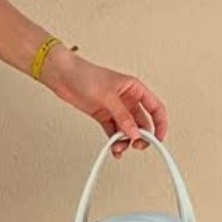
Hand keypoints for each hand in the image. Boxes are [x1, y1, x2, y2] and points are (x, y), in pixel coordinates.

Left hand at [38, 47, 168, 157]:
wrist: (60, 74)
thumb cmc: (82, 73)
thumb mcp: (107, 94)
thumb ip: (122, 115)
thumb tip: (134, 132)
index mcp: (133, 88)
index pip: (155, 108)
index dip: (160, 124)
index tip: (158, 139)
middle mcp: (126, 99)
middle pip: (142, 122)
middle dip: (140, 135)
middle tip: (136, 145)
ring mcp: (114, 108)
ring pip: (127, 129)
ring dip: (126, 140)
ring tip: (119, 146)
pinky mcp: (103, 115)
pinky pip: (114, 131)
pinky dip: (115, 140)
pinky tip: (114, 147)